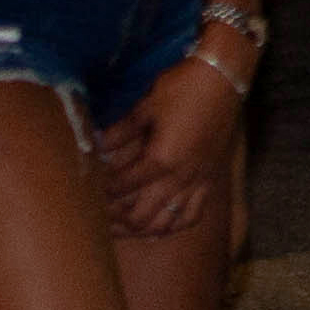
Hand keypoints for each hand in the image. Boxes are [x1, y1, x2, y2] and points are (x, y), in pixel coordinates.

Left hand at [95, 52, 247, 238]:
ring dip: (140, 230)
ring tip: (121, 229)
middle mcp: (180, 179)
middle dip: (116, 221)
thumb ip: (119, 132)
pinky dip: (173, 226)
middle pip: (141, 216)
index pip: (122, 188)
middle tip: (96, 218)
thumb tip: (94, 146)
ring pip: (166, 223)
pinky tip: (159, 227)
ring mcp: (197, 182)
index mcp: (160, 160)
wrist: (224, 79)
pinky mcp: (210, 181)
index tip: (86, 192)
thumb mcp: (145, 107)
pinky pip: (192, 215)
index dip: (101, 193)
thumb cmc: (183, 88)